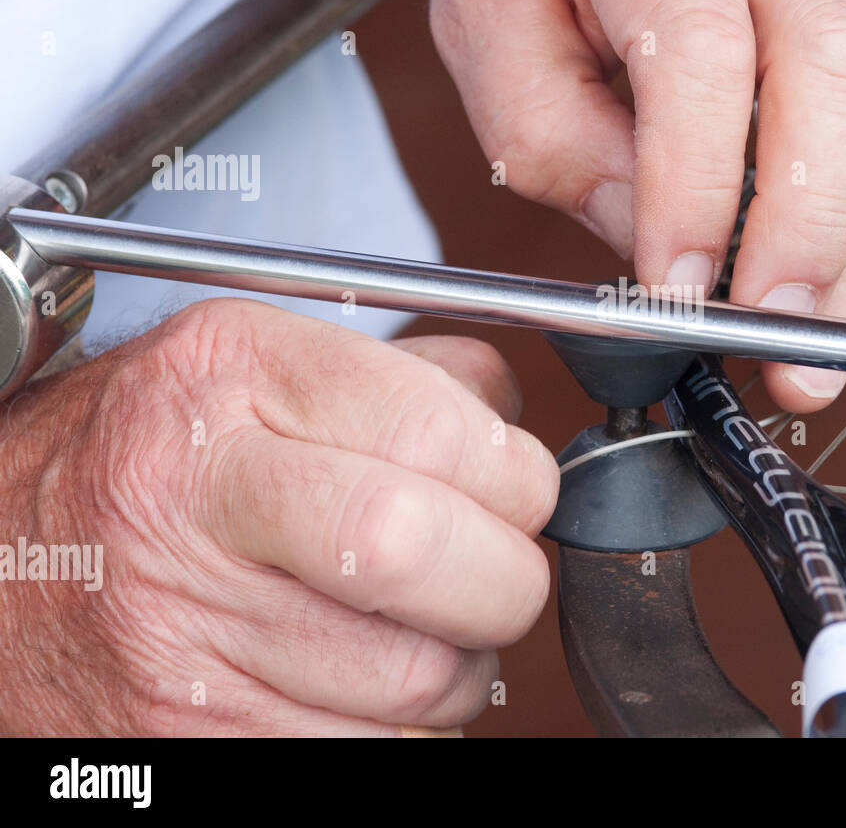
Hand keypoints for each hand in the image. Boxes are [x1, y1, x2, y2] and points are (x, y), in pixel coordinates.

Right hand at [0, 299, 556, 734]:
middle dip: (504, 576)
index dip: (514, 475)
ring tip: (412, 623)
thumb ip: (409, 382)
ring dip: (458, 660)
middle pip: (423, 555)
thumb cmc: (161, 462)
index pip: (436, 431)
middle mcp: (192, 501)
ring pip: (419, 679)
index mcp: (229, 379)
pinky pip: (376, 750)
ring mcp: (183, 635)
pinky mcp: (193, 740)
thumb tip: (518, 431)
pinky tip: (357, 677)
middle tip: (492, 569)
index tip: (516, 490)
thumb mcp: (264, 372)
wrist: (12, 563)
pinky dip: (404, 726)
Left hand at [430, 0, 845, 411]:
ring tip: (816, 348)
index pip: (700, 52)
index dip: (694, 185)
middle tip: (774, 338)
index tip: (674, 289)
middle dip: (812, 227)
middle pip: (838, 70)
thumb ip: (543, 127)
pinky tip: (839, 286)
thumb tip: (639, 238)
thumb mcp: (485, 4)